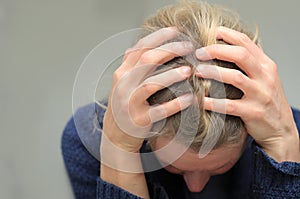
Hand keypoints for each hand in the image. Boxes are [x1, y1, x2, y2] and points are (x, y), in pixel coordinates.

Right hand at [102, 27, 193, 153]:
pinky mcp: (139, 120)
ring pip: (151, 84)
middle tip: (189, 47)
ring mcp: (129, 103)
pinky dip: (176, 104)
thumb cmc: (126, 104)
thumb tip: (153, 43)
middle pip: (147, 60)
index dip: (159, 37)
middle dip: (170, 50)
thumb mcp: (125, 82)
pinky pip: (160, 110)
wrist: (116, 134)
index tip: (176, 30)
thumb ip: (135, 64)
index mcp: (122, 72)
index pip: (140, 47)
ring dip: (172, 75)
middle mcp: (123, 85)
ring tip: (189, 70)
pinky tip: (189, 98)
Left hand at [195, 26, 299, 161]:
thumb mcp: (264, 78)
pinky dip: (213, 102)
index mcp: (266, 65)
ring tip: (197, 71)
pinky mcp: (253, 112)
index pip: (247, 43)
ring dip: (213, 72)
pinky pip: (229, 105)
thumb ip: (250, 64)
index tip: (212, 33)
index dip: (228, 35)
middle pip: (241, 55)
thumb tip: (227, 48)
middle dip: (217, 51)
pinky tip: (200, 100)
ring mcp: (260, 95)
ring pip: (234, 77)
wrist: (281, 130)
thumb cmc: (267, 101)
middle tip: (199, 53)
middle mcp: (265, 77)